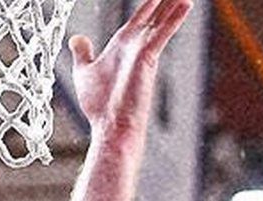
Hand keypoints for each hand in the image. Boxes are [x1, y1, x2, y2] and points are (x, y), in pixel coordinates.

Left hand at [69, 0, 192, 139]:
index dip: (147, 6)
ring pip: (161, 22)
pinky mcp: (147, 58)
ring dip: (172, 6)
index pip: (138, 20)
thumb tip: (77, 38)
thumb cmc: (99, 105)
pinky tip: (185, 4)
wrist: (110, 125)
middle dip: (163, 3)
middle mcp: (135, 47)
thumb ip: (83, 53)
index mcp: (122, 47)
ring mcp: (143, 51)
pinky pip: (162, 33)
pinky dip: (173, 19)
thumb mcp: (84, 71)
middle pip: (153, 17)